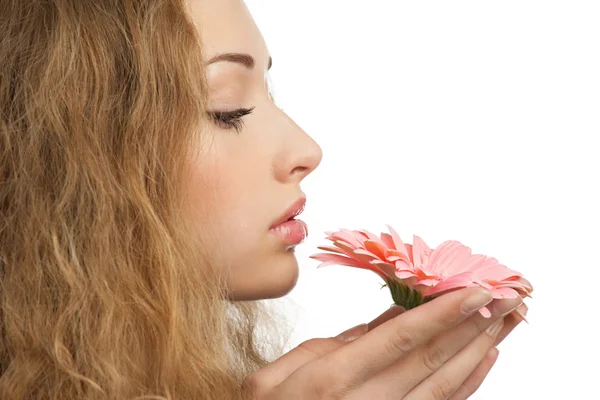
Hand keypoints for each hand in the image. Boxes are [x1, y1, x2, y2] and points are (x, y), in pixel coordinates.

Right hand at [242, 288, 524, 399]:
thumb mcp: (276, 375)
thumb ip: (331, 346)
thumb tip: (383, 318)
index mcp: (331, 379)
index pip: (399, 338)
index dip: (442, 313)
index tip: (474, 288)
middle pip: (430, 359)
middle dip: (472, 324)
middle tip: (506, 296)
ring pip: (443, 385)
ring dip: (477, 349)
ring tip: (503, 320)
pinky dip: (467, 384)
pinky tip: (484, 359)